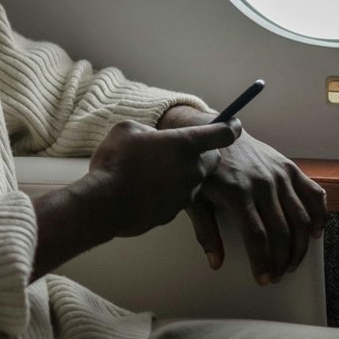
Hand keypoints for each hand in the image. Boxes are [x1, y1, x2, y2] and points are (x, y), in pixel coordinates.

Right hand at [82, 117, 242, 238]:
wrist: (104, 205)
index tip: (234, 124)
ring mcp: (185, 194)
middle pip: (212, 160)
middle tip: (180, 151)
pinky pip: (177, 199)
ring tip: (154, 172)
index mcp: (186, 144)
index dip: (230, 127)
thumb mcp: (128, 130)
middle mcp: (193, 170)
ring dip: (182, 175)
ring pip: (194, 181)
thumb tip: (150, 139)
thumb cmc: (115, 162)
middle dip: (202, 154)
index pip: (223, 133)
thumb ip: (148, 131)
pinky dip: (168, 193)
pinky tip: (145, 190)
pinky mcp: (173, 214)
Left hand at [157, 104, 328, 284]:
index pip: (257, 236)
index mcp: (236, 193)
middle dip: (282, 260)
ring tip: (293, 262)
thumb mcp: (194, 198)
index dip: (262, 261)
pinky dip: (320, 214)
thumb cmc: (202, 169)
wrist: (213, 131)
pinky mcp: (289, 167)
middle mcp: (262, 184)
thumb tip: (215, 262)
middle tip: (277, 275)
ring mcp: (279, 174)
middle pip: (281, 231)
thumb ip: (205, 231)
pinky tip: (316, 232)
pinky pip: (313, 193)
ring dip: (301, 246)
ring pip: (301, 218)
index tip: (263, 279)